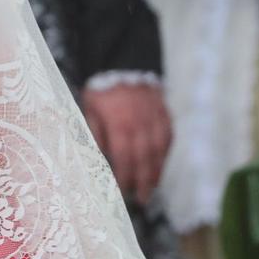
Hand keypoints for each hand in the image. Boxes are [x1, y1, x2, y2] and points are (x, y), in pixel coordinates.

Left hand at [81, 82, 171, 202]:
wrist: (122, 58)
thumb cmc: (101, 87)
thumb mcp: (90, 108)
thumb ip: (96, 134)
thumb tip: (99, 159)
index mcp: (119, 122)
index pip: (124, 157)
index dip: (125, 177)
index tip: (122, 192)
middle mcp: (140, 121)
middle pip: (145, 158)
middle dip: (143, 181)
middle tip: (142, 200)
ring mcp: (155, 116)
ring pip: (160, 150)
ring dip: (157, 171)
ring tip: (152, 188)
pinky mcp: (164, 111)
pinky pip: (168, 136)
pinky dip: (165, 153)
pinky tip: (161, 164)